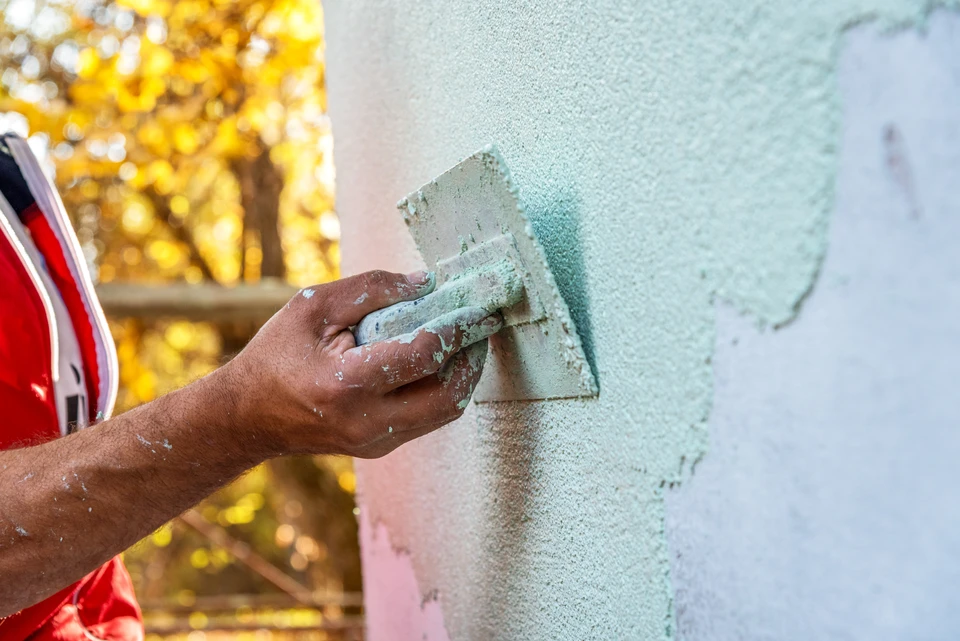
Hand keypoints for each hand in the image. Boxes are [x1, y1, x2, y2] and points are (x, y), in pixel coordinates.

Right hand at [223, 270, 501, 457]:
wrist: (246, 417)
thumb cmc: (276, 354)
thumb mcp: (313, 306)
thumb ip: (372, 289)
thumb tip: (428, 282)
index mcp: (346, 384)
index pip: (423, 354)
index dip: (457, 326)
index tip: (479, 304)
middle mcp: (366, 422)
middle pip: (448, 395)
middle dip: (474, 358)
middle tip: (483, 325)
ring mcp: (375, 442)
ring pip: (445, 413)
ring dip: (464, 376)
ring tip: (468, 340)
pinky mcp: (380, 448)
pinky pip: (428, 419)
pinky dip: (444, 389)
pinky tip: (442, 361)